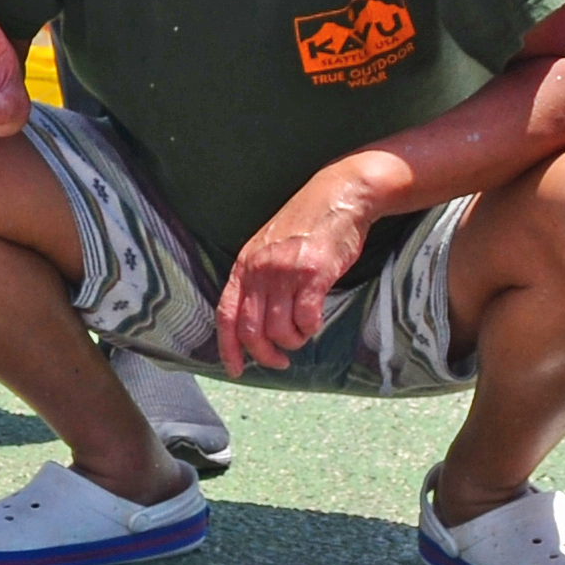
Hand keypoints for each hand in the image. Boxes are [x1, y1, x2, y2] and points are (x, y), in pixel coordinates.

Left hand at [215, 168, 376, 378]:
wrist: (338, 195)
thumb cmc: (305, 225)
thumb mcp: (267, 247)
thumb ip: (257, 279)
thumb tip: (254, 322)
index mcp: (244, 265)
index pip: (226, 315)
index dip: (228, 348)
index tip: (236, 370)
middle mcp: (260, 270)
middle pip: (252, 331)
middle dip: (266, 355)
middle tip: (281, 361)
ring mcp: (286, 272)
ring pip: (280, 330)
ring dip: (293, 341)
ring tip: (302, 333)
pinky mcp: (314, 274)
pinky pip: (306, 318)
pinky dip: (311, 328)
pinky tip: (316, 321)